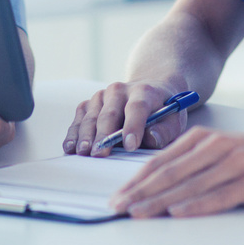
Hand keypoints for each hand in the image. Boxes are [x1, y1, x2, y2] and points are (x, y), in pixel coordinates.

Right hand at [63, 81, 188, 155]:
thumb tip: (151, 139)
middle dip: (104, 135)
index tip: (130, 146)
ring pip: (91, 116)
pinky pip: (80, 117)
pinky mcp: (90, 103)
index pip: (137, 108)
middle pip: (110, 113)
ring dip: (85, 135)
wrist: (149, 90)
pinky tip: (70, 147)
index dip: (133, 126)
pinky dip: (74, 133)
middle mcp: (120, 90)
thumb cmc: (162, 111)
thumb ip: (165, 130)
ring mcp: (102, 96)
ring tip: (82, 152)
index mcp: (144, 92)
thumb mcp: (173, 119)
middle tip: (99, 154)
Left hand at [110, 128, 243, 217]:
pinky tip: (179, 212)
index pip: (160, 162)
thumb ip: (192, 162)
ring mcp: (233, 163)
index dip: (135, 180)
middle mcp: (214, 148)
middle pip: (169, 173)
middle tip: (118, 208)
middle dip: (140, 192)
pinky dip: (196, 204)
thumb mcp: (221, 150)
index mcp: (203, 140)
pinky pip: (219, 195)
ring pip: (189, 184)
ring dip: (160, 201)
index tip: (116, 197)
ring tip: (138, 213)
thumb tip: (157, 184)